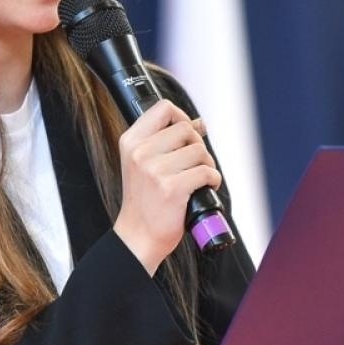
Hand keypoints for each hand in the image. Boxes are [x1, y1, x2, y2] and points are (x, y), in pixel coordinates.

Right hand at [113, 100, 220, 274]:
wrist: (138, 236)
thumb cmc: (144, 201)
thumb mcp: (144, 164)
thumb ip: (167, 140)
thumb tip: (198, 122)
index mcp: (130, 142)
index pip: (163, 108)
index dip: (182, 117)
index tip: (187, 134)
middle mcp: (140, 153)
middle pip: (186, 129)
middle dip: (198, 145)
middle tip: (194, 164)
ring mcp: (155, 170)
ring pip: (199, 151)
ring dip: (207, 164)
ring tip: (197, 178)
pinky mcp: (172, 188)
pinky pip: (206, 172)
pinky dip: (213, 180)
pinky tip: (204, 188)